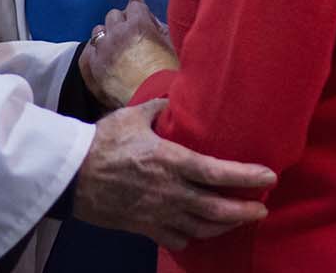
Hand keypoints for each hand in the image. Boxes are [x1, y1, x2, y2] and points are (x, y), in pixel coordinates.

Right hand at [72, 98, 275, 249]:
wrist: (67, 175)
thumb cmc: (101, 141)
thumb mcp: (134, 116)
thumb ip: (161, 108)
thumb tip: (178, 97)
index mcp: (171, 160)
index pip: (218, 172)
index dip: (247, 176)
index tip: (269, 176)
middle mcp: (170, 191)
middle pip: (218, 208)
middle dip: (245, 211)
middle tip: (262, 208)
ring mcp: (157, 213)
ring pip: (202, 227)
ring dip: (225, 225)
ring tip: (240, 219)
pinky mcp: (143, 228)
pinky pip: (176, 239)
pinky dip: (193, 238)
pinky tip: (201, 231)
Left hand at [80, 0, 178, 110]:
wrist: (154, 100)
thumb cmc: (169, 74)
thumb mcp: (172, 44)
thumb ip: (160, 28)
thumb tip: (151, 22)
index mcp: (139, 25)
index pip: (134, 4)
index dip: (138, 9)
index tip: (139, 13)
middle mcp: (117, 33)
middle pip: (113, 15)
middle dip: (122, 21)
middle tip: (130, 33)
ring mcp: (102, 50)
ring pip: (98, 30)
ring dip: (107, 35)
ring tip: (115, 46)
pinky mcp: (92, 67)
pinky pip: (87, 50)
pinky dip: (94, 50)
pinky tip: (102, 55)